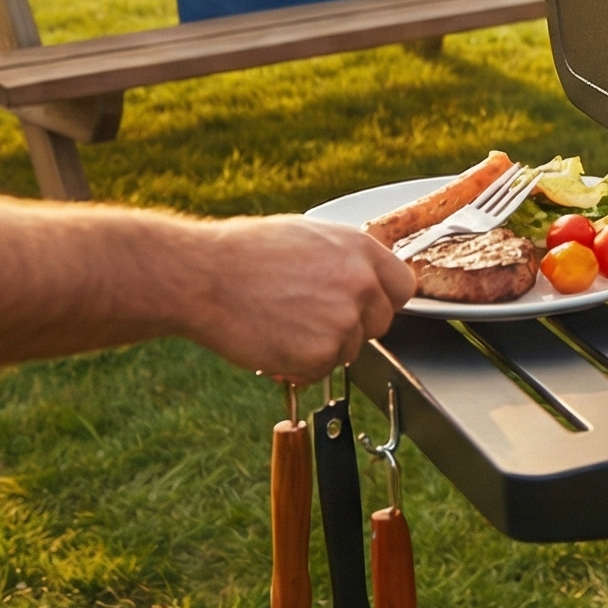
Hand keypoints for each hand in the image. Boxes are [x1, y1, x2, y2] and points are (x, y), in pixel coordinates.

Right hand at [178, 216, 417, 384]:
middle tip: (310, 320)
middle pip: (380, 323)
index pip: (402, 286)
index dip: (381, 300)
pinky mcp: (322, 353)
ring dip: (321, 347)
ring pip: (349, 350)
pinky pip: (320, 371)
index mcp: (361, 250)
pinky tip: (272, 343)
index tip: (364, 308)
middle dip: (352, 327)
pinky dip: (299, 367)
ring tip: (281, 325)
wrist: (205, 276)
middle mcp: (362, 283)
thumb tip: (362, 278)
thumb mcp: (308, 237)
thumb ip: (344, 260)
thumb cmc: (245, 253)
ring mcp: (344, 320)